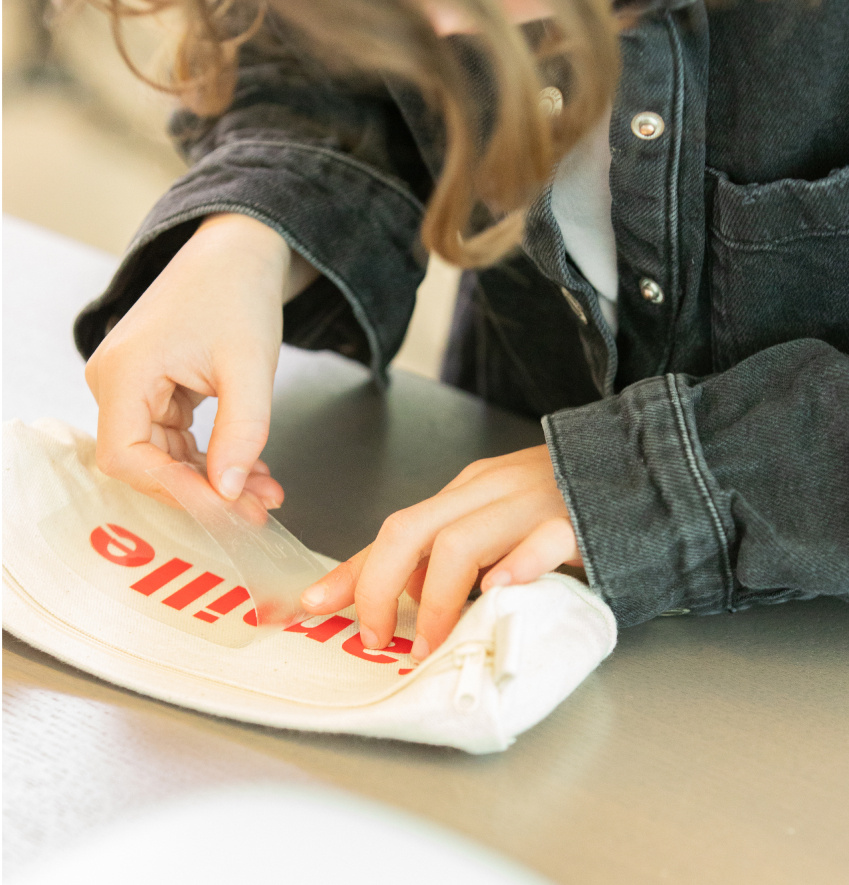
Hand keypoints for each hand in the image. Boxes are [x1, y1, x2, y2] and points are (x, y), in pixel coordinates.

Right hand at [85, 213, 309, 509]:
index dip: (175, 491)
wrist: (237, 257)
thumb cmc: (237, 296)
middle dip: (205, 491)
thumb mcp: (250, 367)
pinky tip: (252, 469)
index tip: (225, 509)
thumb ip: (241, 431)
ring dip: (216, 480)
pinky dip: (215, 458)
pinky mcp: (155, 394)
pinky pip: (178, 442)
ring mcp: (133, 390)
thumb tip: (229, 493)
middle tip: (258, 511)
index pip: (128, 457)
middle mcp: (116, 384)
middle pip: (148, 463)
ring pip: (167, 458)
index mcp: (124, 373)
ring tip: (266, 493)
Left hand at [299, 445, 580, 660]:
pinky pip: (541, 542)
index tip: (312, 604)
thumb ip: (457, 553)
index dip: (351, 572)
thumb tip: (411, 597)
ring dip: (433, 600)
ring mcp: (530, 504)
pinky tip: (499, 592)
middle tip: (372, 637)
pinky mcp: (575, 523)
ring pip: (462, 540)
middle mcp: (489, 492)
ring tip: (428, 642)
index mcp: (467, 494)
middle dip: (376, 586)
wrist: (637, 468)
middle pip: (410, 529)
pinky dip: (516, 568)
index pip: (395, 531)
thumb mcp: (498, 522)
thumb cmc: (563, 506)